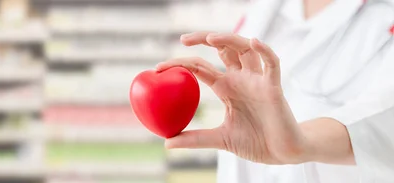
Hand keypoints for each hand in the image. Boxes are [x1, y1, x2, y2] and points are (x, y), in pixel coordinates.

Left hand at [157, 32, 311, 163]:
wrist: (284, 153)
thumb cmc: (257, 141)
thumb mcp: (220, 139)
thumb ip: (196, 138)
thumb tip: (167, 143)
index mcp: (226, 88)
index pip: (200, 68)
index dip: (181, 63)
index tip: (159, 68)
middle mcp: (241, 79)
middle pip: (222, 49)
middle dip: (203, 39)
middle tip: (183, 39)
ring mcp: (257, 80)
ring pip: (245, 49)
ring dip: (229, 39)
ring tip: (211, 38)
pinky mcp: (274, 87)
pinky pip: (272, 63)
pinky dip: (264, 50)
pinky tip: (253, 42)